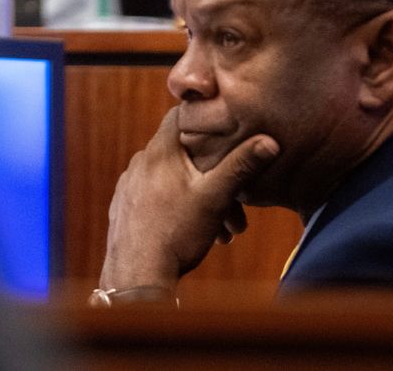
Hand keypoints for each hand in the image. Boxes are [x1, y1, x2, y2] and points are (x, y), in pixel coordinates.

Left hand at [98, 107, 278, 292]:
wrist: (136, 277)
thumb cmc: (177, 235)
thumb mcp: (216, 198)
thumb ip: (241, 166)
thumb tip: (269, 141)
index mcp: (159, 152)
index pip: (179, 114)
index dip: (203, 117)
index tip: (224, 129)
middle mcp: (139, 162)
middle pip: (179, 150)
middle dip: (207, 167)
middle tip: (231, 193)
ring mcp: (128, 184)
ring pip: (168, 175)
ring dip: (193, 190)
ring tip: (218, 222)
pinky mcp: (123, 205)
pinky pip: (152, 193)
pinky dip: (172, 202)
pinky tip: (188, 225)